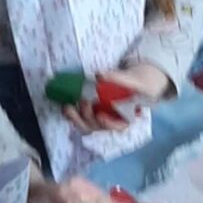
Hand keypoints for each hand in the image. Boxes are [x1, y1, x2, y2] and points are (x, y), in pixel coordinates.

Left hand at [54, 64, 168, 135]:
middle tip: (85, 100)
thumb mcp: (133, 80)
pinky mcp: (90, 114)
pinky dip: (72, 114)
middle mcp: (111, 121)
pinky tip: (66, 105)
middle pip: (99, 126)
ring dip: (76, 118)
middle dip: (88, 116)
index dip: (109, 124)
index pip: (119, 126)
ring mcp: (100, 119)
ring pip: (87, 125)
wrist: (132, 84)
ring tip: (68, 107)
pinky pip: (80, 118)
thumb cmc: (135, 85)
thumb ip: (119, 78)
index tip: (100, 116)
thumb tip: (100, 76)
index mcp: (127, 117)